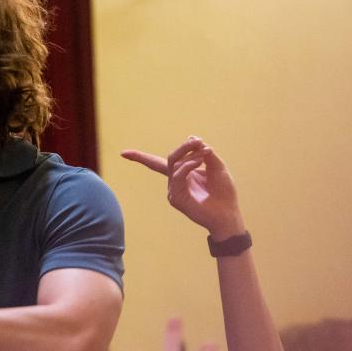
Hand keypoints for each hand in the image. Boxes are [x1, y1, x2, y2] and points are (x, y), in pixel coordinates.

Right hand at [122, 136, 244, 237]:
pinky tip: (198, 163)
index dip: (140, 158)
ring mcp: (173, 191)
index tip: (123, 153)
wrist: (228, 212)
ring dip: (189, 156)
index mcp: (181, 174)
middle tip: (197, 141)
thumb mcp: (217, 167)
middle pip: (169, 158)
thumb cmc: (224, 192)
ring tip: (205, 153)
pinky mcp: (176, 199)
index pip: (156, 164)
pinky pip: (178, 176)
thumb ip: (205, 154)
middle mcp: (174, 182)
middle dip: (183, 147)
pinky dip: (187, 166)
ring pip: (173, 165)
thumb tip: (193, 138)